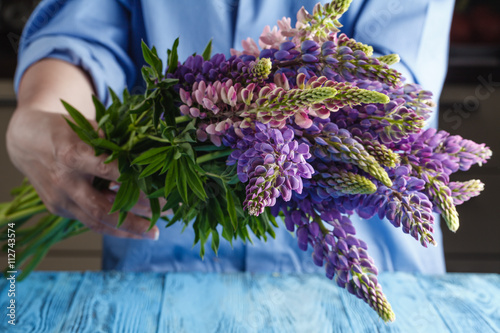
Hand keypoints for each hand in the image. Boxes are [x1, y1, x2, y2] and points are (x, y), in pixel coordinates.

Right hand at [7, 59, 159, 239]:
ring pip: (95, 222)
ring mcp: (59, 199)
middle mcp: (64, 181)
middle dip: (133, 219)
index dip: (135, 179)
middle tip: (159, 223)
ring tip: (152, 233)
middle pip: (101, 208)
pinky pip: (88, 221)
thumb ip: (113, 141)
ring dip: (126, 230)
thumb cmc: (64, 129)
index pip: (109, 170)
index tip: (160, 185)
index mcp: (72, 154)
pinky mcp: (58, 209)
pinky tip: (133, 228)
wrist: (25, 141)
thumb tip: (148, 153)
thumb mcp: (87, 126)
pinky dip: (112, 225)